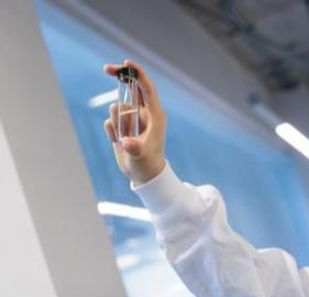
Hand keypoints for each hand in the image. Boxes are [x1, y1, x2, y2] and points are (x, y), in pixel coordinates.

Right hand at [103, 60, 166, 184]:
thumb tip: (126, 142)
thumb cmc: (148, 164)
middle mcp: (145, 114)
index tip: (125, 63)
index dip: (137, 73)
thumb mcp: (142, 156)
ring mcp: (134, 119)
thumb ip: (134, 148)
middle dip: (120, 77)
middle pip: (131, 88)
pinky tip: (118, 142)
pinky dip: (111, 130)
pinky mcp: (124, 126)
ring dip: (116, 121)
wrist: (144, 175)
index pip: (147, 88)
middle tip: (106, 68)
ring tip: (124, 137)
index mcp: (156, 115)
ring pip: (117, 107)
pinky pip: (110, 120)